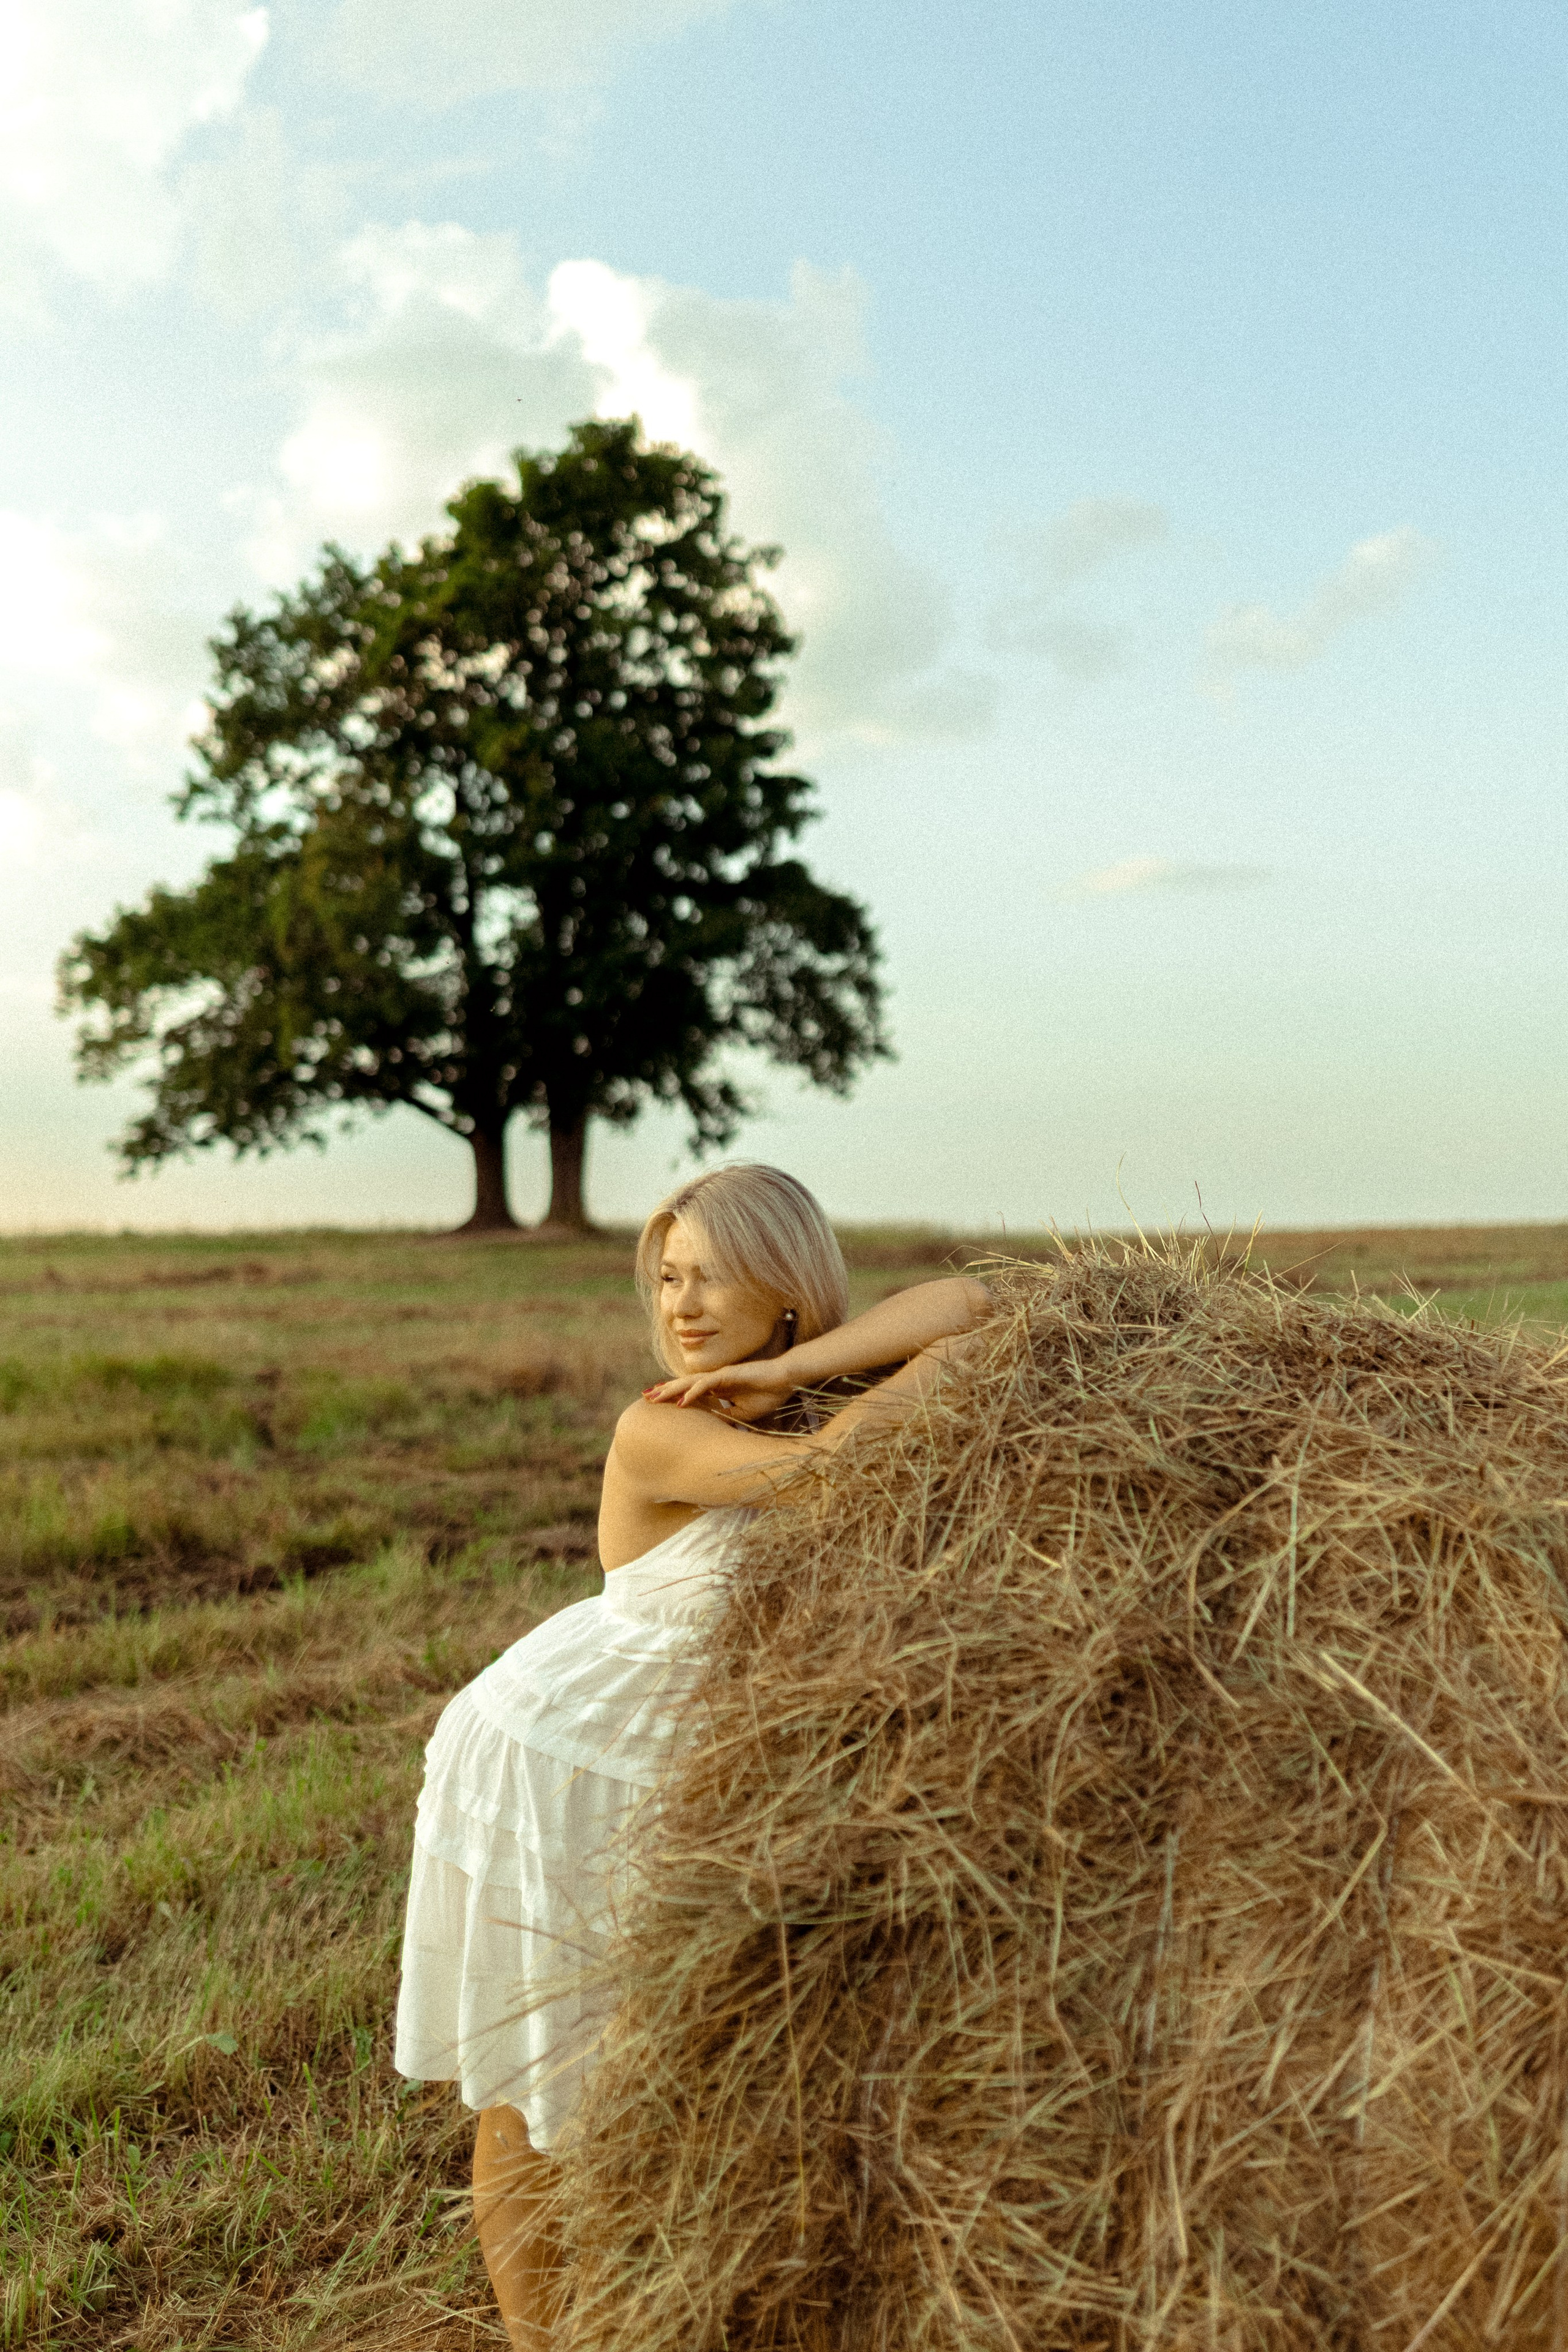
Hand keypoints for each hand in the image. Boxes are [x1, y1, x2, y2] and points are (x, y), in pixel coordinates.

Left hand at [642, 1356, 797, 1422]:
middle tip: (645, 1398)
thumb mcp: (743, 1413)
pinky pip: (707, 1384)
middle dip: (665, 1391)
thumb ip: (726, 1416)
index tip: (657, 1404)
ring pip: (690, 1382)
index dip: (673, 1396)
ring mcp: (721, 1375)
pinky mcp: (729, 1374)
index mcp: (718, 1387)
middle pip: (684, 1385)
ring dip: (671, 1390)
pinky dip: (693, 1392)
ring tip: (655, 1397)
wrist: (786, 1380)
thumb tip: (711, 1428)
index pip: (690, 1391)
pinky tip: (682, 1401)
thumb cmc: (768, 1394)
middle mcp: (716, 1379)